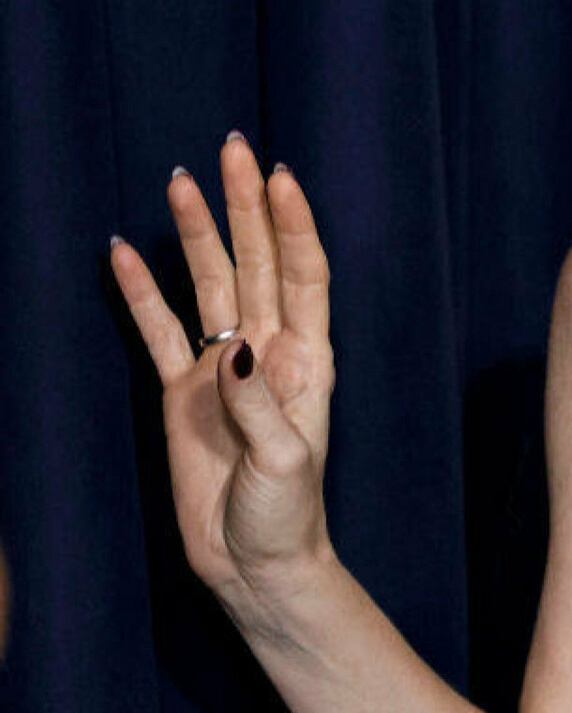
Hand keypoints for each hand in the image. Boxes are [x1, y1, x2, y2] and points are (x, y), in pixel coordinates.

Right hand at [110, 134, 336, 614]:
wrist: (254, 563)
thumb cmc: (287, 516)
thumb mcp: (284, 463)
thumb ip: (258, 405)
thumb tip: (232, 348)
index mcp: (308, 361)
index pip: (305, 275)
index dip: (293, 226)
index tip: (280, 177)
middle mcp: (268, 352)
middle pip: (256, 263)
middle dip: (245, 207)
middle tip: (230, 149)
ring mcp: (222, 368)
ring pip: (207, 285)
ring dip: (196, 235)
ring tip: (179, 181)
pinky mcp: (182, 393)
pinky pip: (158, 331)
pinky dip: (140, 292)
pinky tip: (122, 251)